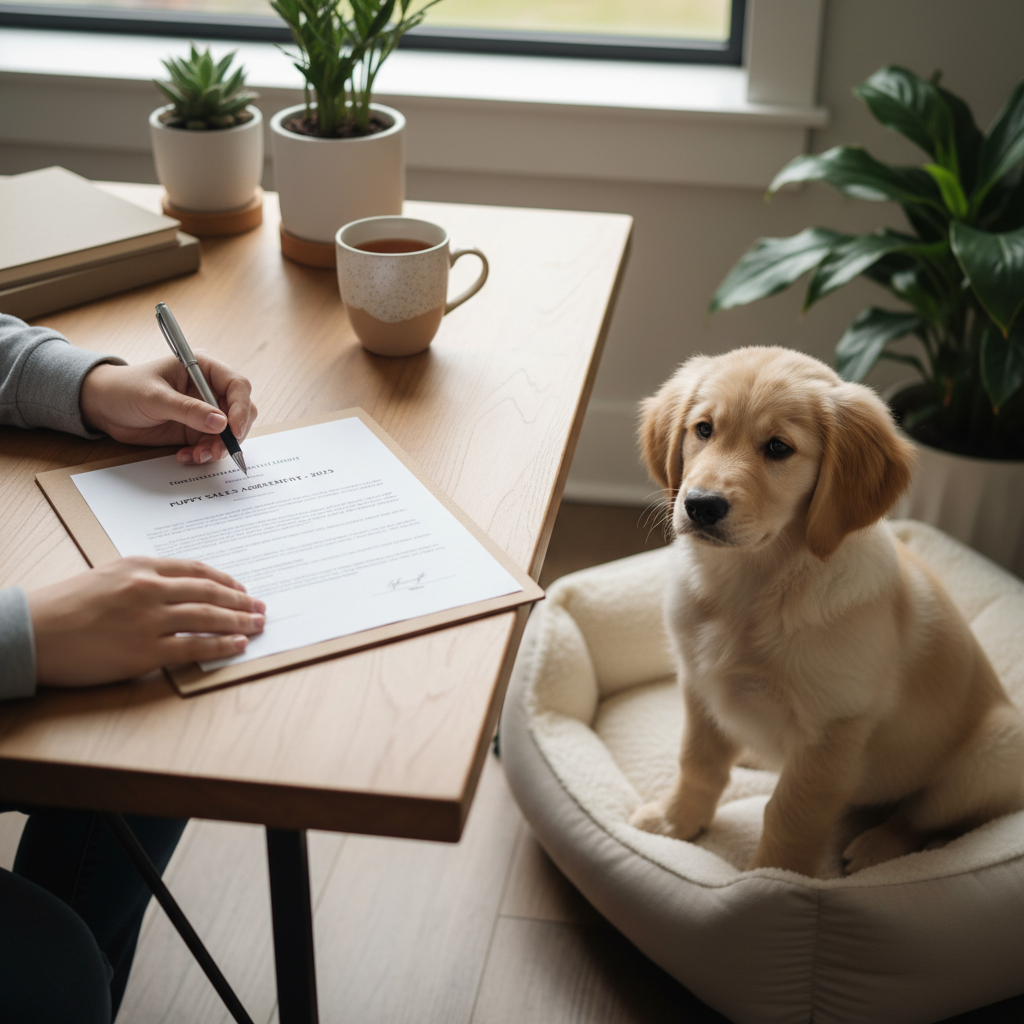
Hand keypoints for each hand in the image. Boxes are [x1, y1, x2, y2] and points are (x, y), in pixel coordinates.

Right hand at [27, 557, 265, 686]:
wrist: (32, 632)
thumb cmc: (65, 605)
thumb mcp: (108, 576)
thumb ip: (143, 578)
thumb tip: (178, 587)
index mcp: (141, 566)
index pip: (196, 570)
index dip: (225, 580)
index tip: (241, 587)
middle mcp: (150, 589)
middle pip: (209, 593)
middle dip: (240, 601)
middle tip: (260, 607)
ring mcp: (149, 620)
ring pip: (208, 619)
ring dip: (239, 622)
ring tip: (257, 624)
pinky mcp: (145, 652)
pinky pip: (194, 648)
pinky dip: (221, 646)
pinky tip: (237, 645)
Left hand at [80, 354, 256, 465]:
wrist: (102, 407)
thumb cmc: (124, 390)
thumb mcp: (155, 398)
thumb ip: (188, 410)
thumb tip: (221, 423)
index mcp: (203, 368)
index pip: (237, 385)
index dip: (240, 408)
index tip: (233, 430)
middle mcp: (208, 389)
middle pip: (240, 411)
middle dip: (233, 434)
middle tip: (218, 450)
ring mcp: (204, 411)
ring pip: (229, 433)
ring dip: (217, 448)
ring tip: (197, 456)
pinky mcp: (196, 430)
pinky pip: (212, 446)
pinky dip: (204, 455)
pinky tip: (185, 456)